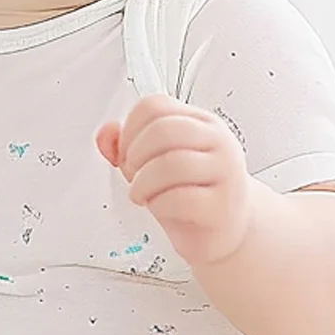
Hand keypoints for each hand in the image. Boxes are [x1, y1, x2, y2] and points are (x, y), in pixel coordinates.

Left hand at [95, 95, 252, 267]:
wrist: (228, 228)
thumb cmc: (192, 193)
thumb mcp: (156, 164)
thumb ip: (128, 146)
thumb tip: (106, 135)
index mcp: (200, 123)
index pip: (155, 106)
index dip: (130, 129)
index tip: (126, 152)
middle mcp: (217, 141)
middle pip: (163, 130)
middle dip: (135, 155)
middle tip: (133, 174)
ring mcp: (225, 172)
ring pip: (171, 163)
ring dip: (143, 183)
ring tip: (142, 194)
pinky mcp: (222, 206)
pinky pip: (180, 199)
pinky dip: (158, 205)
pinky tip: (159, 207)